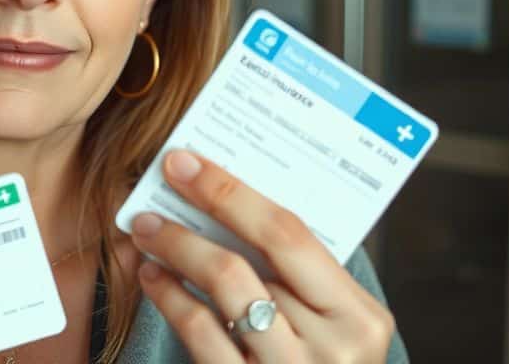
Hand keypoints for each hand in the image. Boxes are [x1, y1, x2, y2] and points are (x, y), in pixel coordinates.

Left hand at [129, 150, 394, 362]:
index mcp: (362, 319)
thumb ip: (301, 276)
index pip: (291, 236)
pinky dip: (169, 298)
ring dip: (175, 251)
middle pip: (252, 259)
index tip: (187, 162)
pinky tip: (152, 277)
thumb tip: (229, 196)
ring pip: (223, 292)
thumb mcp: (332, 325)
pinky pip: (201, 336)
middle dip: (200, 211)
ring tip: (146, 231)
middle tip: (161, 183)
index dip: (232, 192)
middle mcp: (334, 350)